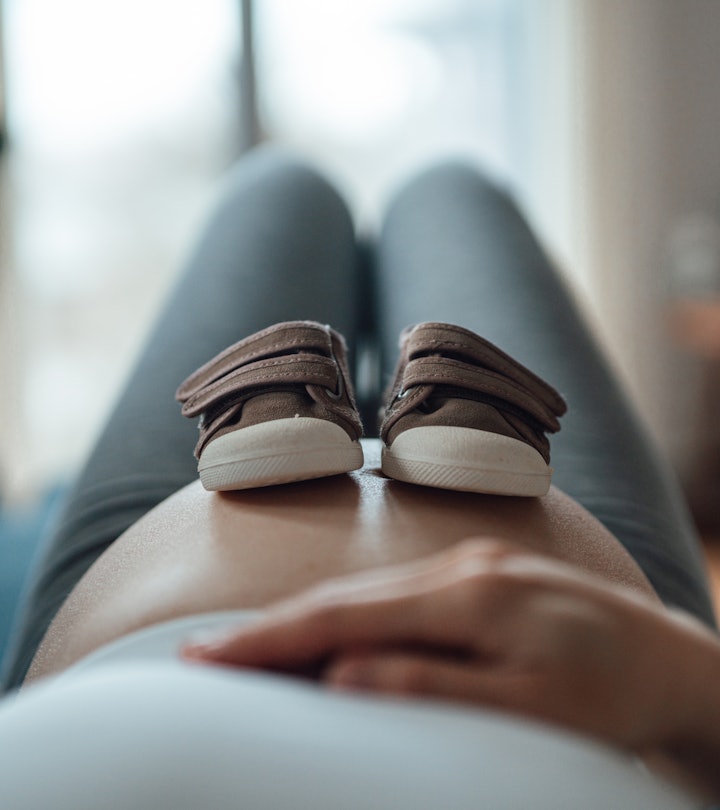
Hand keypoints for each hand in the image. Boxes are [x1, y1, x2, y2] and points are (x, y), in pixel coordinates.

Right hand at [183, 539, 719, 794]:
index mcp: (470, 595)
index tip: (209, 655)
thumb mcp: (532, 704)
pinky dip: (350, 617)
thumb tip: (347, 674)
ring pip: (367, 593)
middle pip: (345, 598)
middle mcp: (462, 566)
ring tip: (252, 649)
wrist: (669, 661)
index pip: (345, 617)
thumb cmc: (610, 692)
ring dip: (307, 621)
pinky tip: (329, 634)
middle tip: (207, 653)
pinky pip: (396, 595)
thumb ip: (437, 686)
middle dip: (273, 626)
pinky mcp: (477, 575)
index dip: (272, 637)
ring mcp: (470, 564)